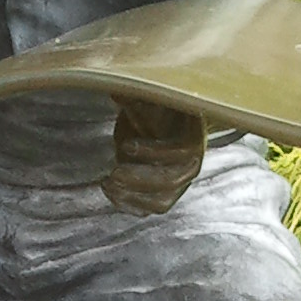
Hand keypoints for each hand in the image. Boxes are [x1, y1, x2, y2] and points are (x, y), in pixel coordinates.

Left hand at [104, 97, 204, 215]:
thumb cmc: (162, 109)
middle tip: (113, 173)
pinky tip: (110, 193)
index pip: (182, 150)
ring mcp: (178, 183)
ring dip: (133, 197)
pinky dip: (129, 204)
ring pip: (162, 201)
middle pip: (172, 180)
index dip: (154, 151)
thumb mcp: (153, 99)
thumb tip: (118, 91)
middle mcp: (190, 164)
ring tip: (107, 184)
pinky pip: (149, 208)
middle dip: (140, 180)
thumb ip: (139, 98)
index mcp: (193, 137)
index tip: (126, 145)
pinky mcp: (164, 194)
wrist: (169, 123)